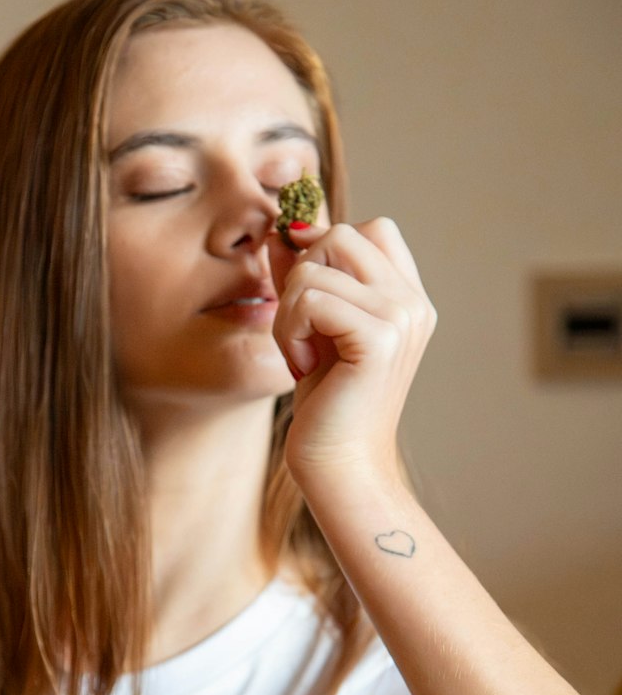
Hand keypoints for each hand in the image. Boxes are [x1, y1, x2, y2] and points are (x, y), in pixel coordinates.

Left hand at [267, 216, 435, 487]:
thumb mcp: (311, 326)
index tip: (306, 301)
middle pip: (343, 234)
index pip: (370, 229)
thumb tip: (282, 228)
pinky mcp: (379, 338)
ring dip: (289, 310)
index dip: (324, 249)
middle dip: (303, 275)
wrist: (339, 466)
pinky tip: (302, 365)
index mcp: (407, 298)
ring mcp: (401, 318)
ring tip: (301, 354)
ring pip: (317, 264)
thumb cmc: (326, 404)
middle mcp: (412, 303)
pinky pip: (311, 298)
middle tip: (301, 329)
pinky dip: (291, 329)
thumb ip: (304, 275)